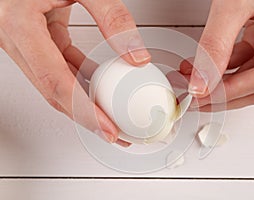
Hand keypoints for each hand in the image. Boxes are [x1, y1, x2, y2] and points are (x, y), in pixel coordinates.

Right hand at [0, 0, 150, 144]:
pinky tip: (100, 89)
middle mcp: (16, 40)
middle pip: (54, 93)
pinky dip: (80, 81)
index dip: (84, 111)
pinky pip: (58, 68)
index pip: (56, 82)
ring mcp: (24, 43)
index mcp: (20, 26)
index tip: (107, 128)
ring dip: (84, 103)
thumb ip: (111, 17)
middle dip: (86, 118)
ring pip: (55, 84)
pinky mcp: (35, 40)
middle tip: (114, 133)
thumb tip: (136, 54)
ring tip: (110, 117)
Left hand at [181, 0, 253, 110]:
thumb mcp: (238, 1)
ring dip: (220, 82)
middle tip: (195, 99)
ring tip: (192, 84)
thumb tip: (201, 80)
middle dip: (225, 95)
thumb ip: (217, 42)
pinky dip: (221, 66)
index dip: (232, 93)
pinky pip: (243, 58)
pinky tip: (201, 67)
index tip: (202, 97)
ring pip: (250, 74)